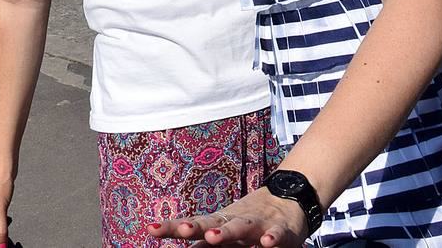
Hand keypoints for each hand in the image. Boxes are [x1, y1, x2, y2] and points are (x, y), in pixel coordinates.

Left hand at [149, 186, 307, 246]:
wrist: (289, 197)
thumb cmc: (251, 220)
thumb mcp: (226, 231)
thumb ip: (205, 243)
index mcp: (219, 223)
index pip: (192, 225)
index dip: (172, 228)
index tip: (151, 229)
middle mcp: (234, 221)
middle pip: (211, 223)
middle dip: (196, 227)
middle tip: (181, 230)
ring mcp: (256, 223)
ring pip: (241, 227)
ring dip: (227, 232)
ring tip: (213, 237)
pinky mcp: (280, 229)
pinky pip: (275, 234)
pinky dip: (272, 238)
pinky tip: (266, 244)